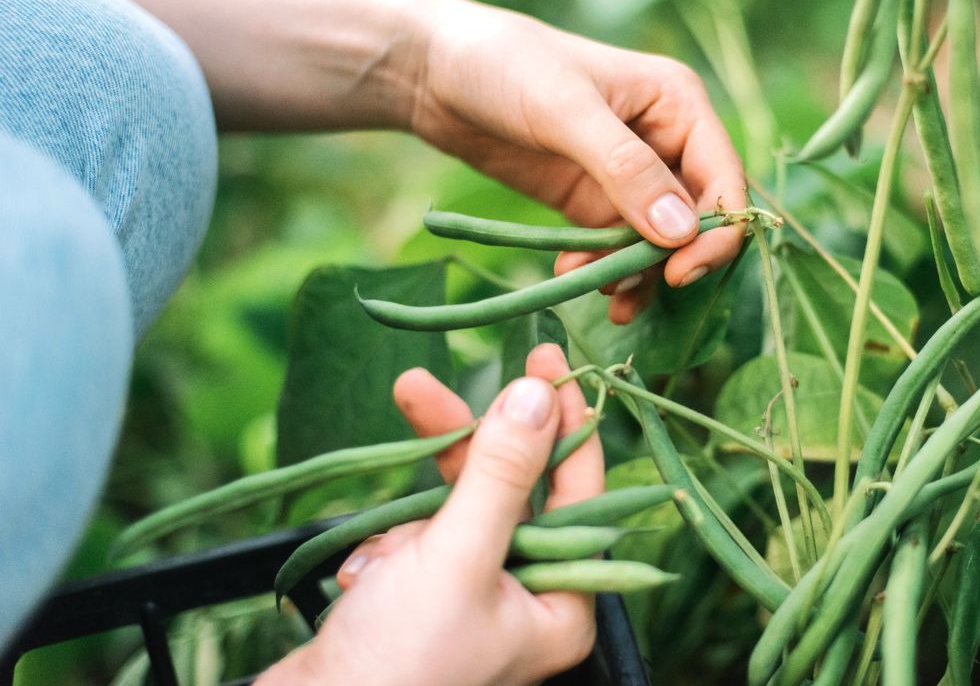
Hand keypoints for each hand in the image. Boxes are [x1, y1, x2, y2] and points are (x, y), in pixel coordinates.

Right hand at [258, 344, 604, 685]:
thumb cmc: (397, 662)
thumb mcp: (457, 557)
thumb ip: (501, 475)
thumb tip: (538, 397)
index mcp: (562, 605)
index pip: (580, 492)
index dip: (563, 422)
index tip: (543, 361)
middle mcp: (526, 603)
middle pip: (508, 492)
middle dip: (460, 451)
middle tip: (419, 387)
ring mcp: (472, 601)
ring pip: (452, 512)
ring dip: (409, 520)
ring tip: (380, 560)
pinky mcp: (421, 601)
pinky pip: (413, 541)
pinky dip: (385, 549)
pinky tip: (362, 584)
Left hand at [401, 0, 746, 322]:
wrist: (438, 73)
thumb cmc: (505, 67)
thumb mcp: (566, 112)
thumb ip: (626, 171)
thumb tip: (680, 233)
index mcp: (677, 104)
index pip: (723, 177)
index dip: (715, 230)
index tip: (681, 272)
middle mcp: (665, 142)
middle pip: (697, 219)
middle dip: (672, 261)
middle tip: (632, 293)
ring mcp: (630, 177)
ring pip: (658, 243)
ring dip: (636, 274)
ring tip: (603, 297)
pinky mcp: (593, 202)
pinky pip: (616, 248)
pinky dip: (604, 271)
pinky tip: (572, 278)